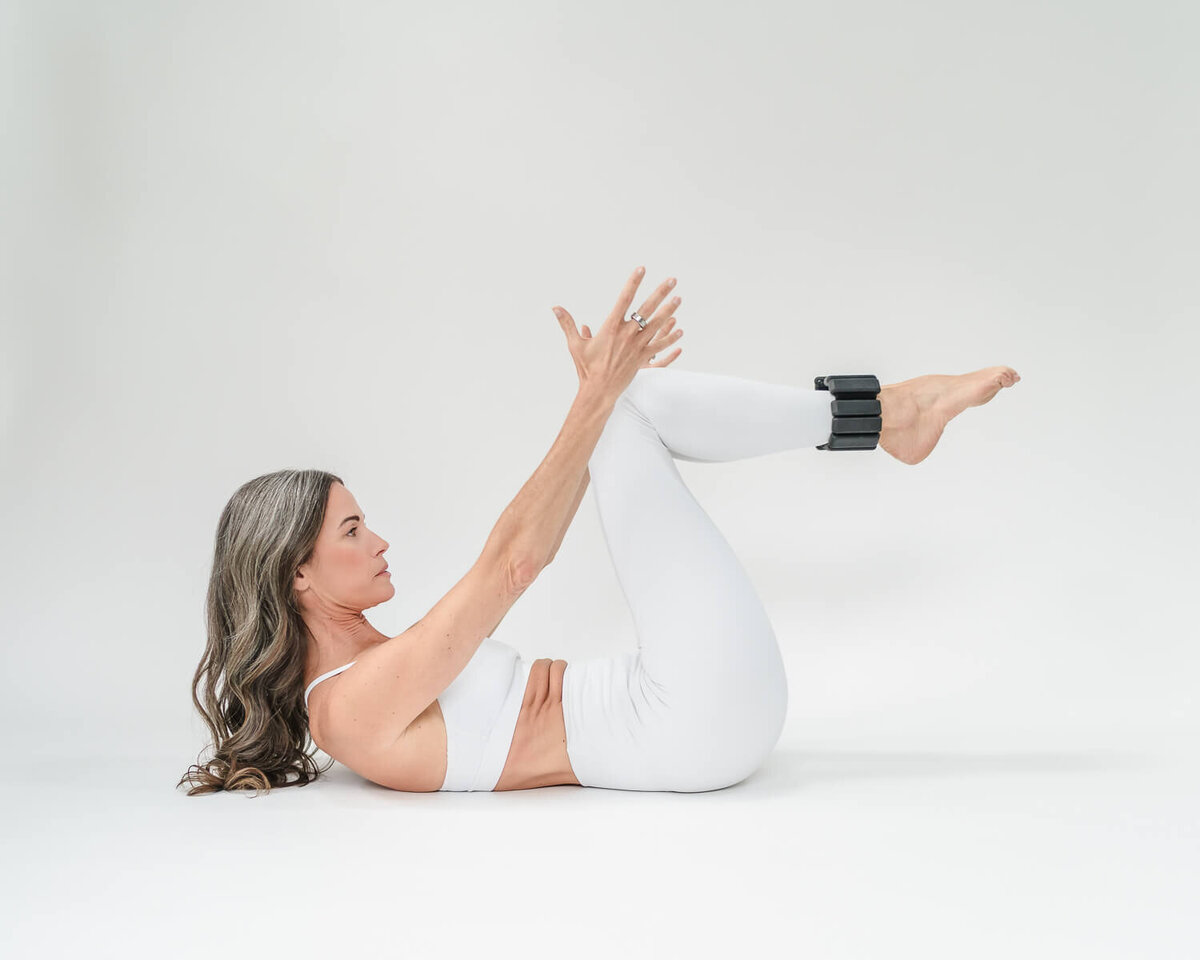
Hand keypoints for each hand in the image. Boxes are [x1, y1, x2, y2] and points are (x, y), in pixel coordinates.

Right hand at [553, 267, 683, 397]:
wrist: (598, 391)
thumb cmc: (586, 368)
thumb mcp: (575, 344)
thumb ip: (567, 323)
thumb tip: (555, 307)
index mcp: (611, 328)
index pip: (624, 299)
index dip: (633, 283)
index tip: (641, 269)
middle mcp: (627, 334)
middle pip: (647, 309)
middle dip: (660, 293)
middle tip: (672, 280)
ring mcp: (637, 346)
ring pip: (657, 325)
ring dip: (669, 311)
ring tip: (678, 298)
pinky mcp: (642, 358)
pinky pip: (659, 346)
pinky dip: (670, 338)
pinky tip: (679, 330)